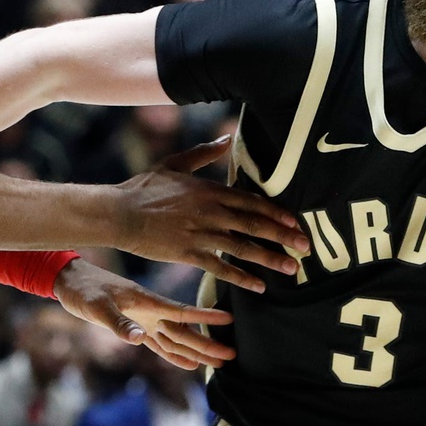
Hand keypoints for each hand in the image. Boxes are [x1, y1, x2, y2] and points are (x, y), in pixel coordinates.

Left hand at [53, 258, 236, 370]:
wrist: (70, 280)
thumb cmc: (83, 289)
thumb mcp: (97, 306)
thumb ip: (118, 323)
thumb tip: (139, 339)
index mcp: (146, 302)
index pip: (180, 312)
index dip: (204, 317)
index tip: (228, 320)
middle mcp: (150, 311)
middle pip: (183, 331)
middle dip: (206, 344)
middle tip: (230, 356)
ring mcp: (144, 319)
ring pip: (175, 338)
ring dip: (195, 351)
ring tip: (217, 364)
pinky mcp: (135, 326)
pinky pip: (159, 343)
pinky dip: (173, 354)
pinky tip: (188, 363)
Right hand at [116, 137, 309, 292]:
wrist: (119, 212)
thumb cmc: (144, 188)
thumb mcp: (175, 164)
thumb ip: (204, 154)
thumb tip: (227, 138)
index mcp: (210, 190)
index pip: (252, 201)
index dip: (278, 213)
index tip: (296, 223)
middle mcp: (212, 212)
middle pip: (256, 225)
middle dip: (284, 237)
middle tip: (306, 247)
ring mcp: (201, 234)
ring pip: (244, 248)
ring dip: (271, 259)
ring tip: (292, 269)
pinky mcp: (189, 254)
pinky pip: (221, 268)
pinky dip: (242, 278)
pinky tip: (259, 286)